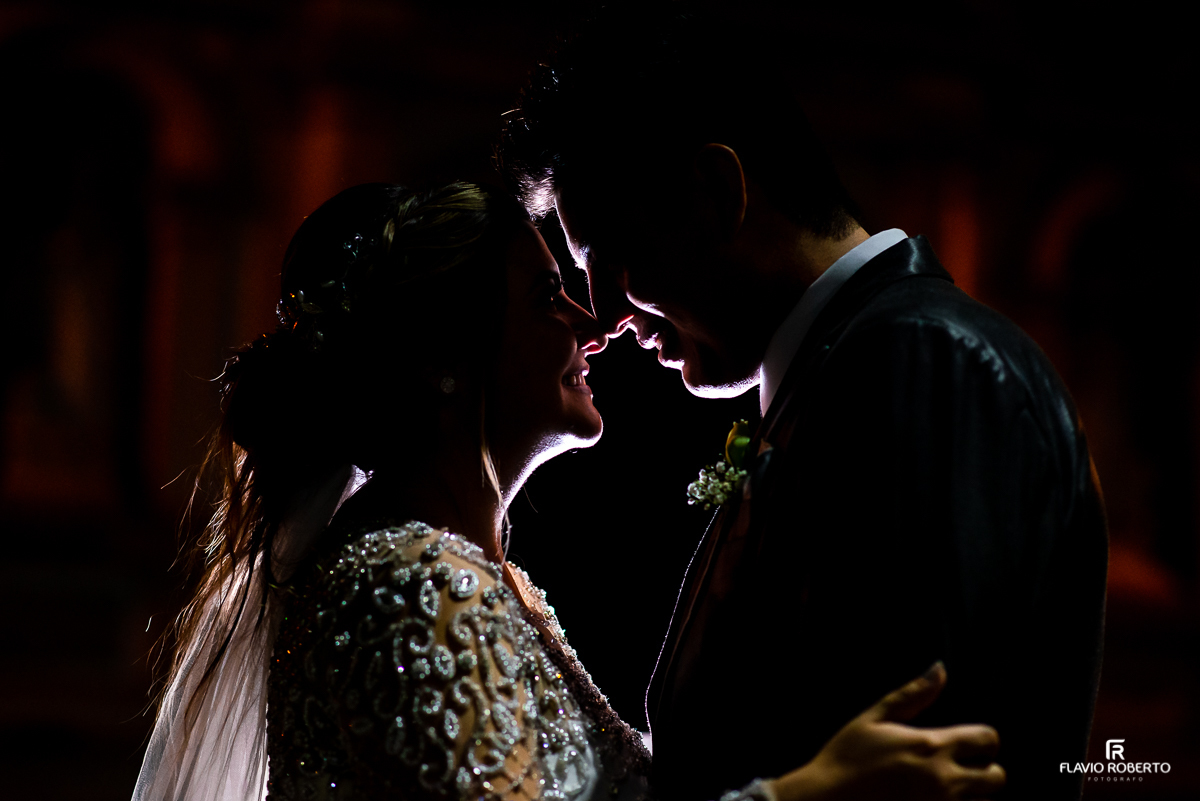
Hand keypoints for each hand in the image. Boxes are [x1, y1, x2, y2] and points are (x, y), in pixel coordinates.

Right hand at [768, 663, 1005, 800]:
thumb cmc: (845, 758)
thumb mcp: (873, 719)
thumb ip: (911, 695)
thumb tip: (939, 669)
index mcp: (931, 746)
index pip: (987, 739)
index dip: (982, 739)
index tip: (966, 743)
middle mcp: (944, 780)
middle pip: (997, 777)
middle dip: (984, 771)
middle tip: (959, 770)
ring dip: (972, 797)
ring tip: (945, 791)